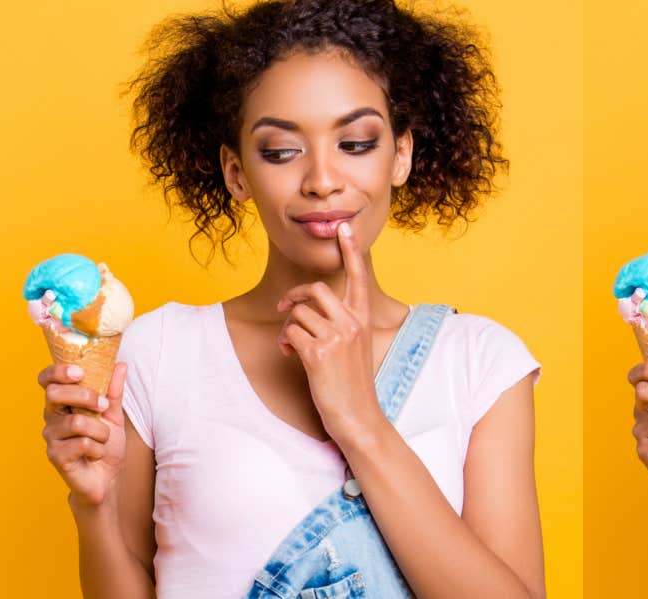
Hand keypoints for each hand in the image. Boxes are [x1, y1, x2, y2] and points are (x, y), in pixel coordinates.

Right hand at [39, 362, 127, 506]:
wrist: (107, 478)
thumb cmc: (106, 444)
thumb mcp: (114, 415)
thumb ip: (114, 391)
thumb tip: (120, 364)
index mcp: (63, 403)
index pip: (48, 380)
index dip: (58, 372)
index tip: (80, 372)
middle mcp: (51, 417)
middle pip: (54, 394)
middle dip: (85, 397)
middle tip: (103, 407)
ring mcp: (51, 437)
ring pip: (75, 422)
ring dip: (100, 431)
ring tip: (103, 439)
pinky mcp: (55, 456)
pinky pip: (81, 443)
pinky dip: (98, 448)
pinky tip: (96, 454)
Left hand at [277, 223, 379, 441]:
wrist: (358, 416)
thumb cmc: (352, 384)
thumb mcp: (352, 348)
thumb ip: (338, 324)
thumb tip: (304, 311)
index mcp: (363, 319)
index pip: (358, 276)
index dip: (350, 250)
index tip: (345, 227)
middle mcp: (353, 322)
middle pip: (316, 289)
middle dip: (294, 296)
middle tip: (285, 307)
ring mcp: (337, 336)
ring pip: (298, 312)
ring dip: (287, 328)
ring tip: (290, 346)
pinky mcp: (319, 352)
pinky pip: (290, 332)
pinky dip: (284, 343)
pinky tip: (290, 355)